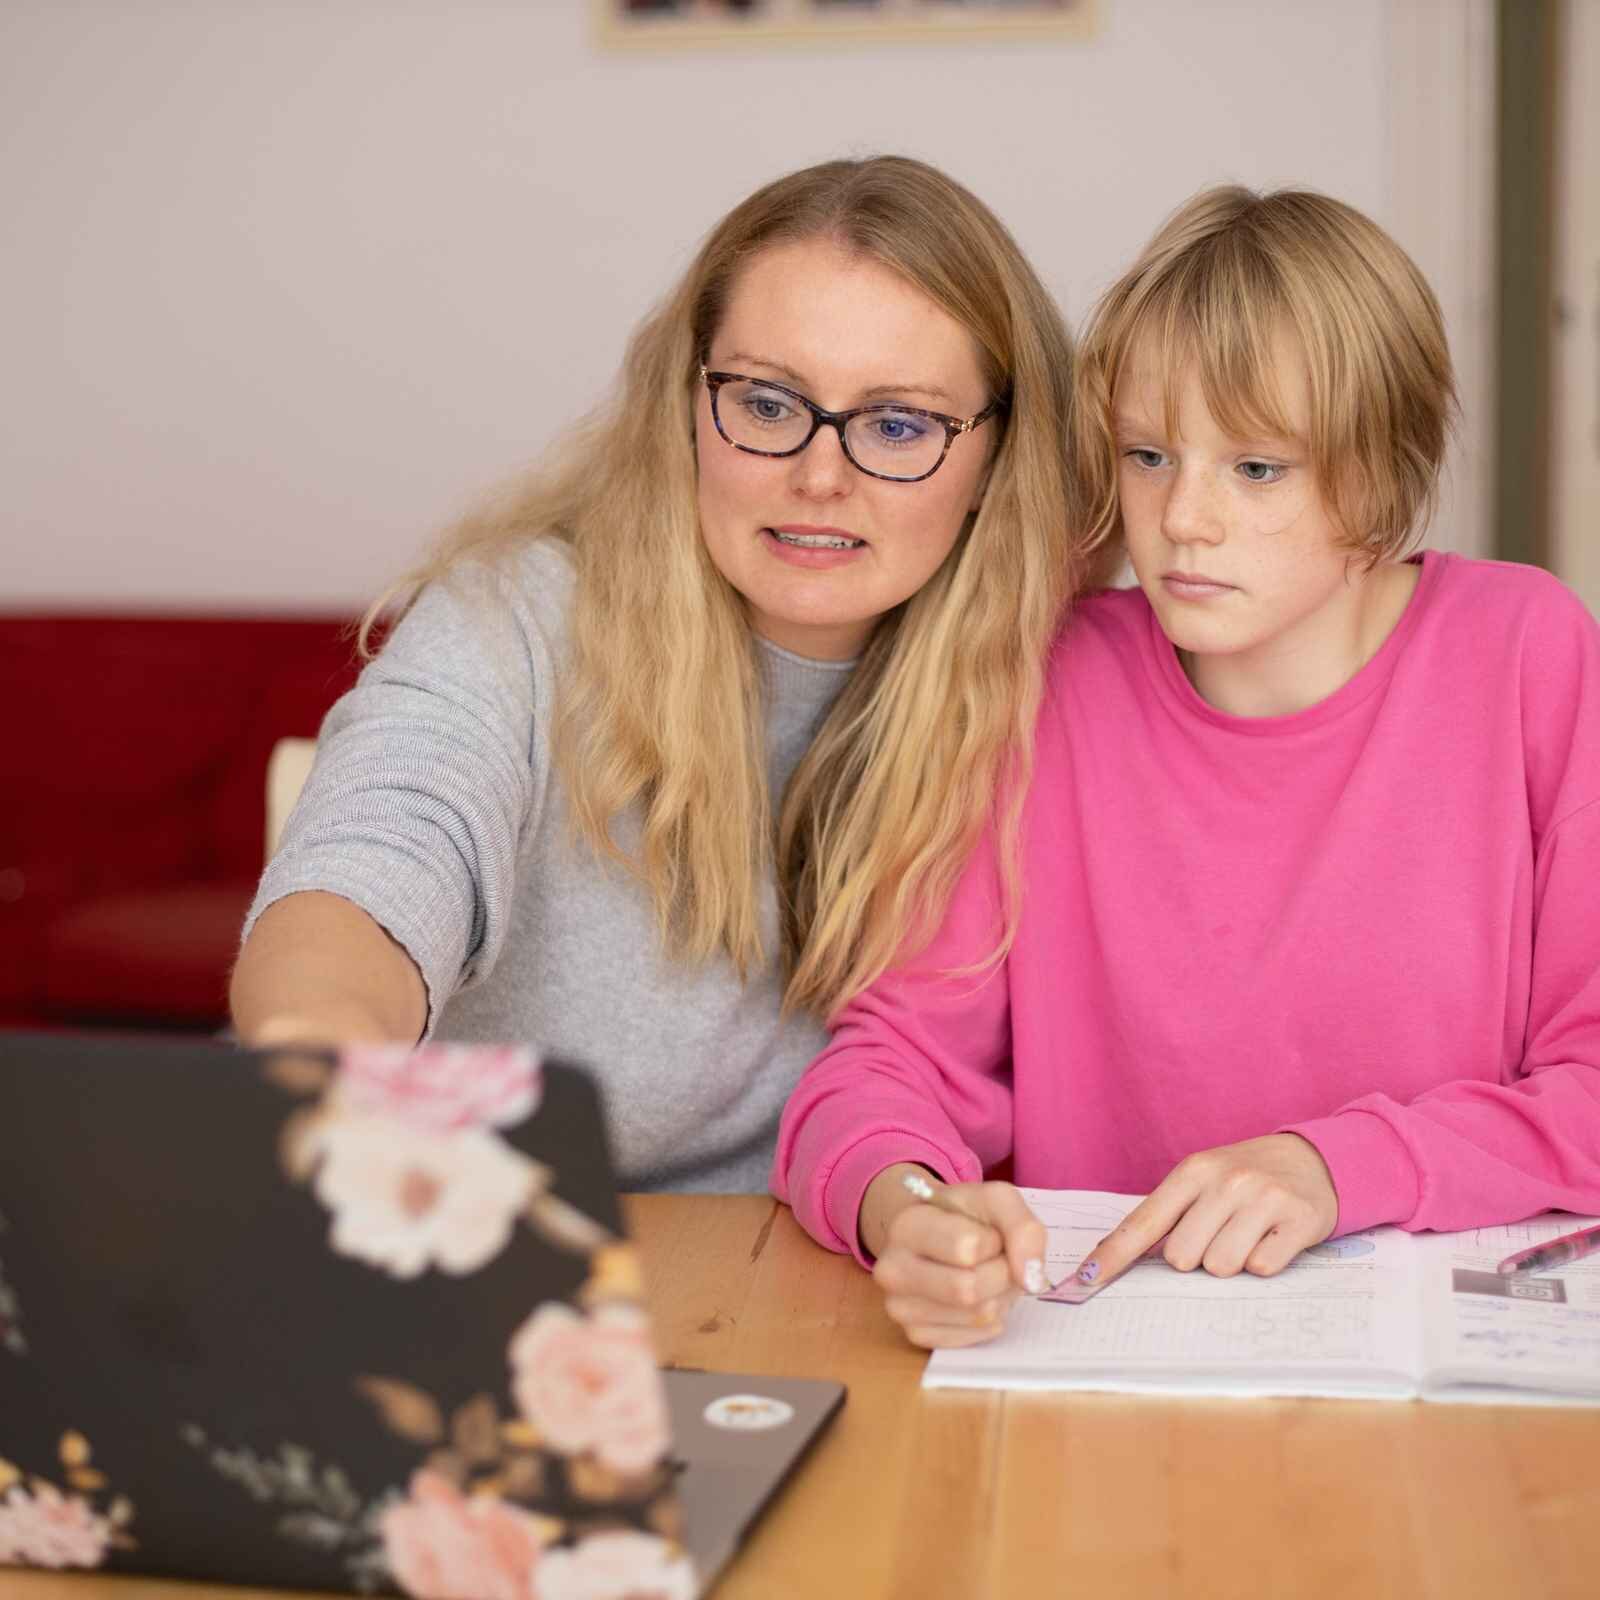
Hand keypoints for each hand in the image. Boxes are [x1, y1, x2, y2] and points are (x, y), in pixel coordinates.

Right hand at [862, 1165, 1046, 1349]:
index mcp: (906, 1226)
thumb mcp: (997, 1200)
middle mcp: (892, 1269)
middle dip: (1001, 1274)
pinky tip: (977, 1297)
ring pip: (977, 1315)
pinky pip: (974, 1337)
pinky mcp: (916, 1335)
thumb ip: (1023, 1228)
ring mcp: (899, 1307)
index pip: (968, 1248)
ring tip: (986, 1274)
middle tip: (996, 1259)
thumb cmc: (965, 1215)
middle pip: (970, 1290)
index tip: (986, 1233)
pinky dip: (990, 1319)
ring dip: (1000, 1296)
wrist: (935, 1232)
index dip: (994, 1241)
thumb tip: (1031, 1280)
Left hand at [1069, 1134, 1337, 1294]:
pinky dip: (1265, 1262)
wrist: (1313, 1159)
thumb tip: (1115, 1257)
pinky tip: (1273, 1238)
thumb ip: (1165, 1215)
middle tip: (1219, 1234)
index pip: (1142, 1223)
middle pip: (1181, 1257)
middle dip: (1196, 1258)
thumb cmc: (1245, 1177)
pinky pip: (1262, 1268)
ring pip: (1221, 1267)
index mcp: (1192, 1171)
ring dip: (1231, 1262)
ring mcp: (1263, 1198)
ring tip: (1248, 1235)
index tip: (1084, 1283)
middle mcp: (1225, 1181)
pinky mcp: (1298, 1219)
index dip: (1112, 1257)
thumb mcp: (1202, 1181)